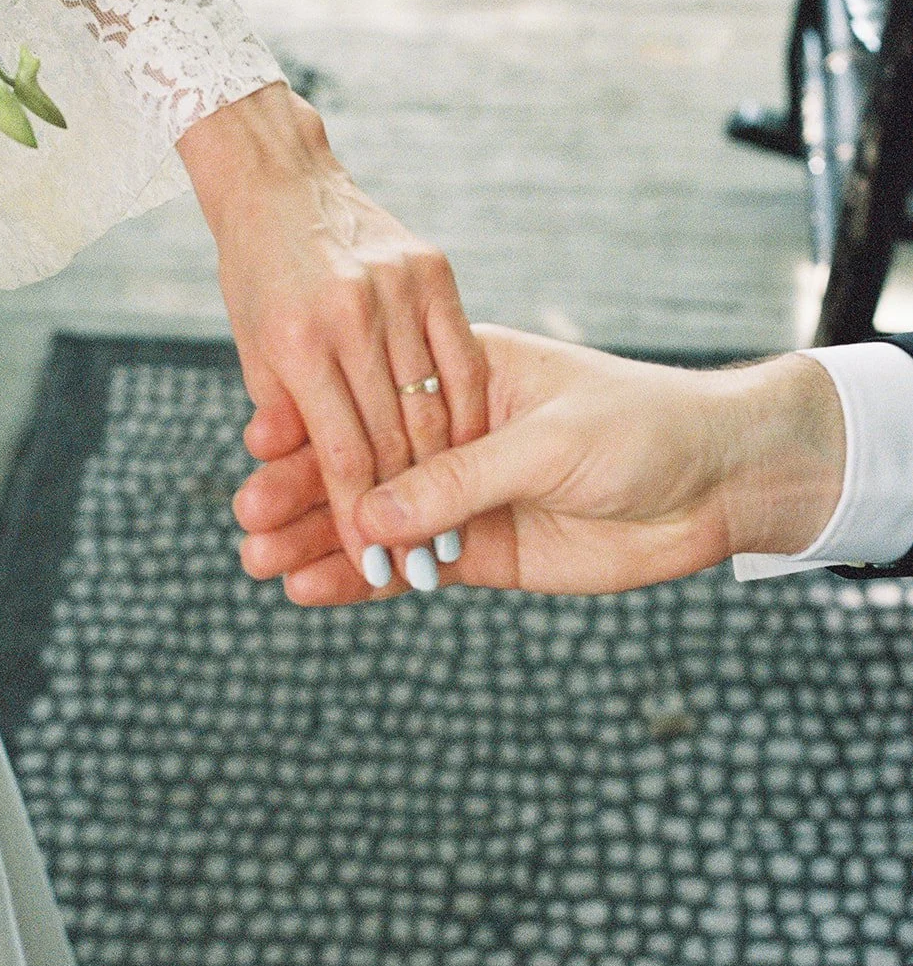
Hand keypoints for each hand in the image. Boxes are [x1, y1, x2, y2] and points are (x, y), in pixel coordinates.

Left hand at [177, 81, 486, 578]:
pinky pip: (462, 358)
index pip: (343, 454)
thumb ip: (288, 419)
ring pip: (434, 401)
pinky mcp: (432, 271)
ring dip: (446, 474)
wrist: (280, 182)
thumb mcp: (255, 353)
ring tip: (452, 525)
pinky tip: (473, 453)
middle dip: (407, 513)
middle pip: (394, 437)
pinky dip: (468, 411)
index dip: (362, 521)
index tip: (377, 570)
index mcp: (297, 342)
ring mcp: (397, 289)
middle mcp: (350, 315)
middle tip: (420, 565)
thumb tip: (320, 494)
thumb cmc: (256, 278)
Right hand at [233, 326, 845, 601]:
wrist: (718, 482)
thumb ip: (459, 479)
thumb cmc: (642, 426)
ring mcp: (468, 498)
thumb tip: (366, 512)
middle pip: (362, 464)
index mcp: (461, 377)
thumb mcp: (547, 441)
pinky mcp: (486, 552)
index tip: (259, 443)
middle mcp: (453, 436)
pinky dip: (366, 581)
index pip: (371, 399)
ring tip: (258, 559)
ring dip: (319, 540)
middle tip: (247, 515)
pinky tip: (312, 588)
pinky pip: (414, 567)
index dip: (314, 422)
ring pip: (378, 522)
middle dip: (302, 489)